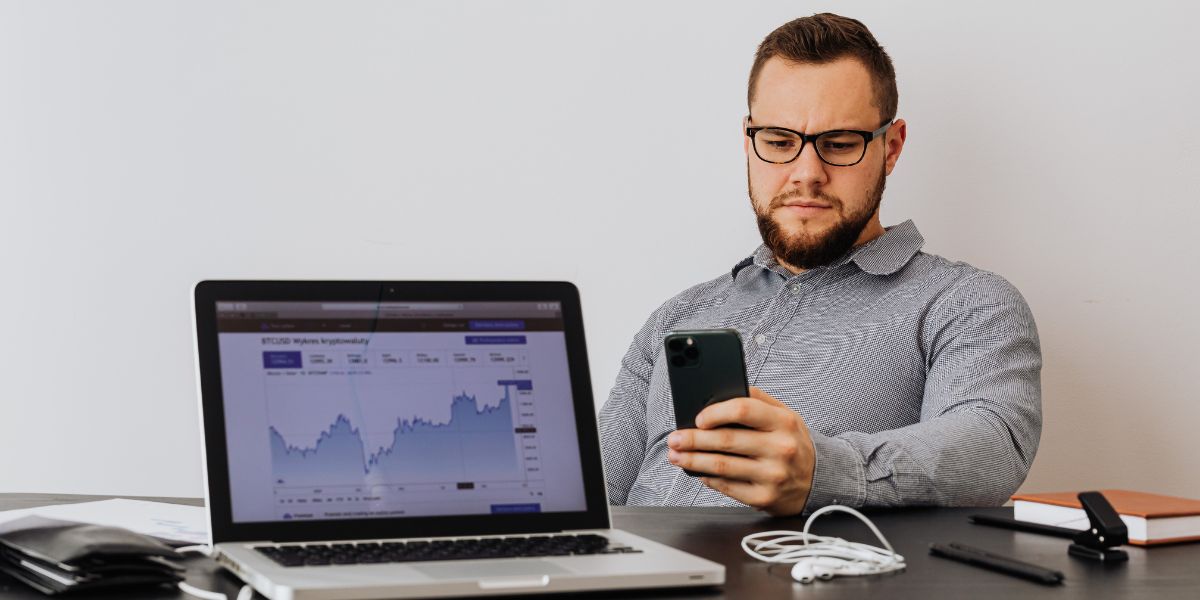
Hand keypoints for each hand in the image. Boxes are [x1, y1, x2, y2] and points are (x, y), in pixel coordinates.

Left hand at [666, 386, 815, 515]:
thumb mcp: (785, 415)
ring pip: (722, 466)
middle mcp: (780, 449)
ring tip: (676, 456)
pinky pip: (728, 487)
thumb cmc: (793, 443)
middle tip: (674, 439)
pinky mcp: (764, 498)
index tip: (697, 418)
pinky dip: (708, 479)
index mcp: (784, 422)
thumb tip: (718, 393)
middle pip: (727, 440)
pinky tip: (698, 472)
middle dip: (694, 439)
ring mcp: (773, 475)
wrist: (819, 480)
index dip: (715, 413)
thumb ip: (757, 400)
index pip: (743, 410)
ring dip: (693, 461)